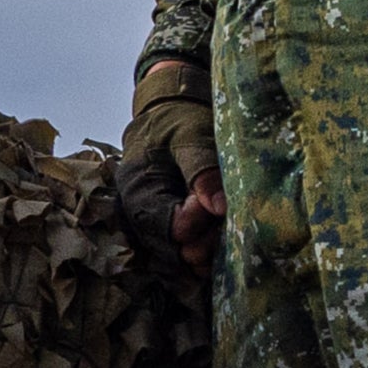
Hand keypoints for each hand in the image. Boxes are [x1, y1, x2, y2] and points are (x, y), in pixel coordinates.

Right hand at [107, 42, 224, 260]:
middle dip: (206, 239)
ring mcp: (151, 224)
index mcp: (138, 189)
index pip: (171, 228)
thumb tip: (219, 208)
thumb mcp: (191, 136)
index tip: (220, 201)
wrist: (168, 110)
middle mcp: (138, 214)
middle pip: (174, 251)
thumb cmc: (178, 118)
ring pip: (180, 258)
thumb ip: (202, 172)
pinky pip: (183, 252)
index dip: (200, 221)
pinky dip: (204, 248)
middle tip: (229, 215)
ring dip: (207, 248)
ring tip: (227, 224)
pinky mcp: (165, 227)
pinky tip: (221, 232)